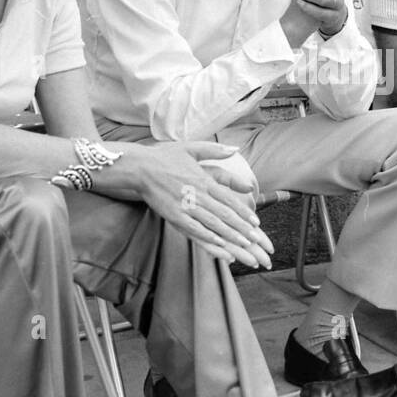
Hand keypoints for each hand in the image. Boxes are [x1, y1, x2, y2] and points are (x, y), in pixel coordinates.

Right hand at [101, 141, 274, 267]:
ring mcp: (186, 206)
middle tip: (257, 241)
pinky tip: (219, 248)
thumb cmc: (165, 157)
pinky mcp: (174, 216)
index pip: (229, 199)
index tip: (256, 222)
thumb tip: (236, 149)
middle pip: (225, 215)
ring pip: (213, 225)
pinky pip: (194, 230)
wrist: (139, 167)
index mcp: (204, 180)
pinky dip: (208, 239)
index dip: (243, 212)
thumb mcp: (192, 148)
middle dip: (243, 229)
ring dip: (230, 237)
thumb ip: (215, 150)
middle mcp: (198, 194)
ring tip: (244, 248)